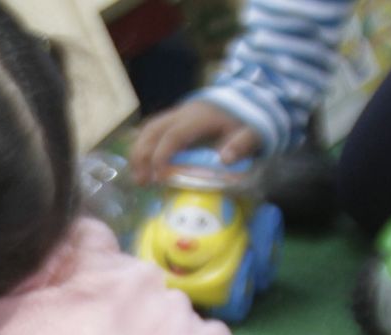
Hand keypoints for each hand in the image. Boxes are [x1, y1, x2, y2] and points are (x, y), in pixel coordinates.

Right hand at [128, 100, 258, 179]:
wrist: (246, 97)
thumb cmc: (246, 119)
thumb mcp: (252, 131)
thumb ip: (241, 144)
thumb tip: (224, 160)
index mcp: (199, 117)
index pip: (173, 136)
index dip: (162, 157)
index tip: (160, 179)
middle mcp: (182, 113)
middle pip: (152, 130)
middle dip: (142, 156)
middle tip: (141, 181)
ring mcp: (176, 114)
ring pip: (148, 129)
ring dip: (139, 153)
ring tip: (139, 177)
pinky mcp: (175, 118)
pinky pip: (152, 129)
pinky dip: (144, 147)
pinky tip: (143, 165)